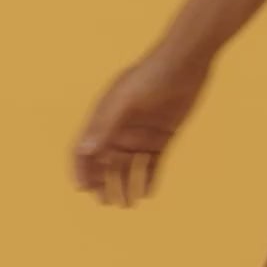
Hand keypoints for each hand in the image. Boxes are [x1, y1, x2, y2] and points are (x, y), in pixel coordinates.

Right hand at [71, 41, 213, 204]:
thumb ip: (106, 125)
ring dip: (124, 185)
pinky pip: (152, 162)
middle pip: (105, 161)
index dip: (81, 169)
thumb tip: (86, 151)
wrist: (185, 62)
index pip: (85, 148)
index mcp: (103, 117)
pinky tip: (147, 193)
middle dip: (102, 183)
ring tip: (126, 205)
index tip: (82, 189)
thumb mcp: (125, 101)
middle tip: (105, 203)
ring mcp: (141, 133)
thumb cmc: (151, 77)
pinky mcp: (162, 136)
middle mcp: (119, 127)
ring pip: (128, 166)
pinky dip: (148, 178)